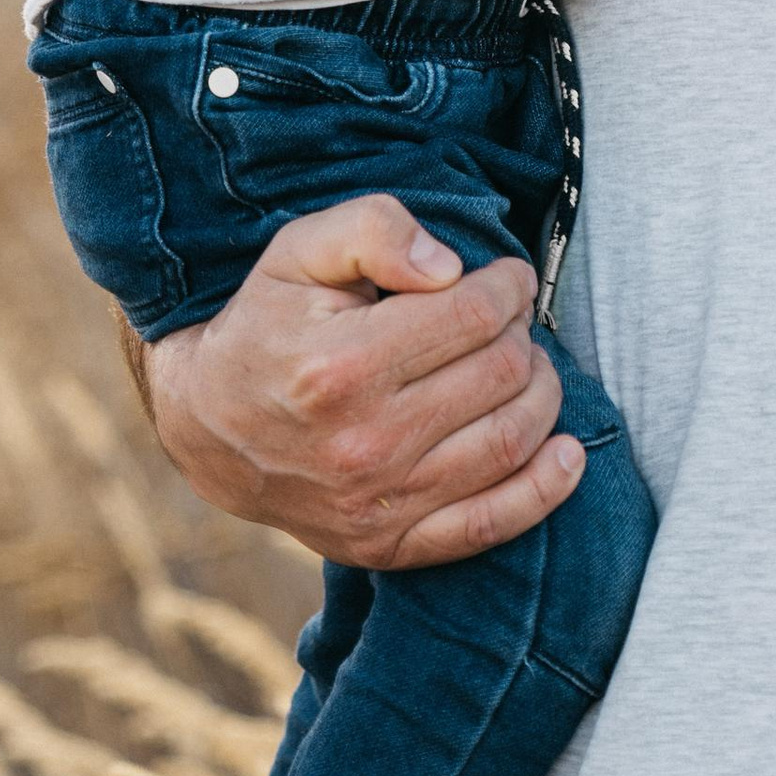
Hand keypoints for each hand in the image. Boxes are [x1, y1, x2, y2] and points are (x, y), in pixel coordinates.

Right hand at [143, 196, 585, 566]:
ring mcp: (380, 502)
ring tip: (525, 367)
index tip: (506, 279)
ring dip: (541, 394)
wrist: (207, 429)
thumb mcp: (298, 252)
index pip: (474, 315)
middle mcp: (364, 441)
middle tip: (508, 320)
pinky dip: (546, 488)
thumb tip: (448, 267)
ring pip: (512, 440)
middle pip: (503, 374)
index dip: (506, 286)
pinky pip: (492, 523)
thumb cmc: (264, 327)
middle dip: (522, 333)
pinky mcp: (389, 545)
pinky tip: (568, 451)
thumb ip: (372, 231)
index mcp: (341, 364)